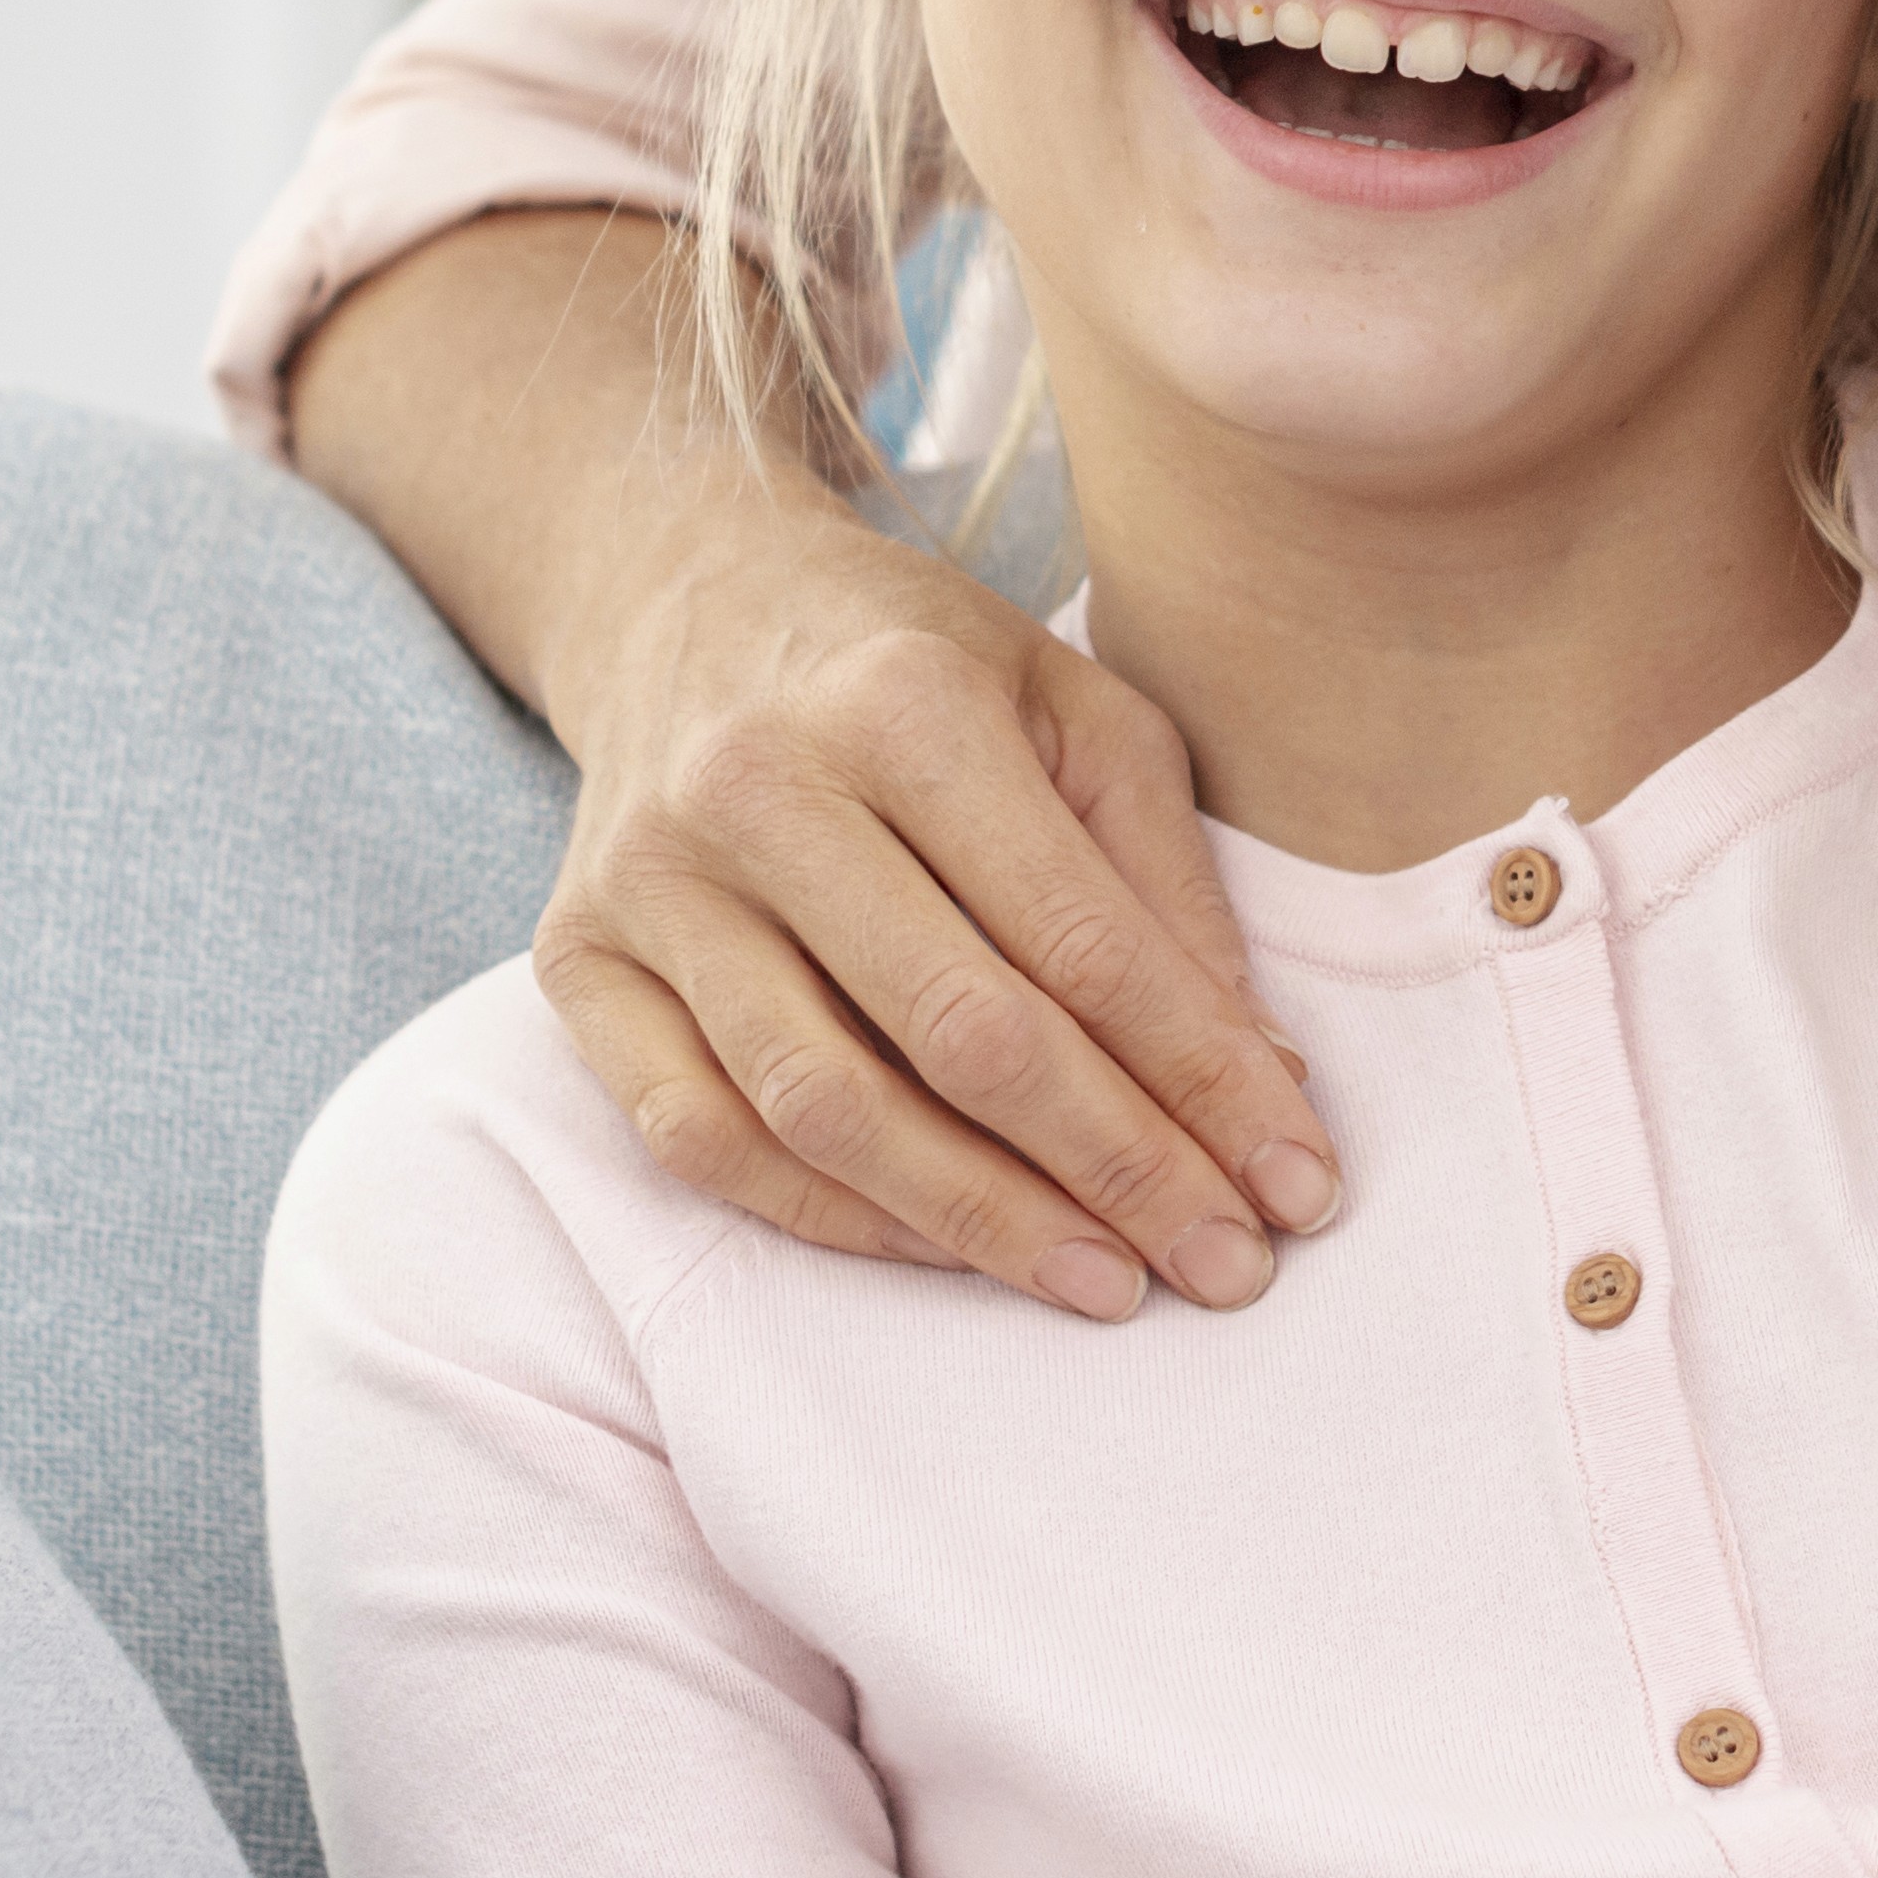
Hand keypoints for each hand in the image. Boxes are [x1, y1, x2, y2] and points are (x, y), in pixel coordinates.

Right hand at [531, 462, 1340, 1321]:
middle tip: (1226, 1263)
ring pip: (824, 1107)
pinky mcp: (580, 962)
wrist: (689, 594)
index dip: (1199, 1077)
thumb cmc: (918, 661)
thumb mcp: (1078, 710)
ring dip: (981, 1222)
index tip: (1297, 1177)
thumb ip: (1164, 886)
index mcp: (906, 703)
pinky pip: (702, 1138)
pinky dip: (834, 1216)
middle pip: (961, 1036)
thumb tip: (1257, 1080)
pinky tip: (949, 1247)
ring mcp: (655, 885)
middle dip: (1115, 1169)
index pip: (1079, 940)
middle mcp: (761, 790)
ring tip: (1108, 1283)